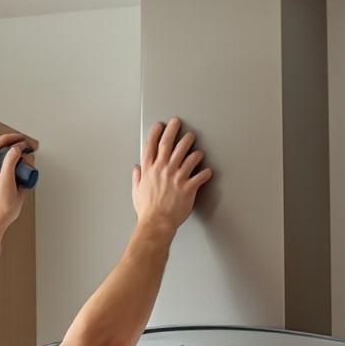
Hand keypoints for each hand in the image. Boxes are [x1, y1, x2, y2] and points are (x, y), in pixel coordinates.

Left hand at [0, 131, 31, 223]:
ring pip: (3, 160)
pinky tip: (24, 170)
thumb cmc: (0, 206)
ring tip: (25, 159)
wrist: (0, 221)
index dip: (4, 139)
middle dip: (11, 146)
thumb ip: (10, 162)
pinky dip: (16, 167)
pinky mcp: (0, 183)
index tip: (17, 138)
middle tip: (23, 145)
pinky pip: (7, 169)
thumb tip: (15, 149)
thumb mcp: (7, 180)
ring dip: (15, 157)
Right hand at [130, 118, 210, 233]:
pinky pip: (200, 175)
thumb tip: (136, 169)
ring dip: (191, 146)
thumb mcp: (137, 192)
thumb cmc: (147, 210)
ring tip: (193, 140)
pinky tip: (208, 169)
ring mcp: (176, 177)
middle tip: (178, 122)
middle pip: (169, 144)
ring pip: (187, 155)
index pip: (152, 146)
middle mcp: (163, 169)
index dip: (156, 133)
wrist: (157, 222)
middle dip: (174, 130)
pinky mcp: (188, 186)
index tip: (160, 125)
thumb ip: (137, 178)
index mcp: (149, 170)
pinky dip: (205, 172)